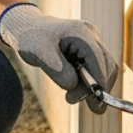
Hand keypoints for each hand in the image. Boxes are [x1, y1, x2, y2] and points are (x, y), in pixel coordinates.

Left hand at [0, 4, 120, 112]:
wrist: (26, 28)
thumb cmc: (31, 39)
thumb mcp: (38, 54)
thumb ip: (57, 71)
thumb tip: (74, 86)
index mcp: (80, 32)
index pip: (98, 60)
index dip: (99, 83)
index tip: (94, 104)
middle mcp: (91, 34)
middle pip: (107, 65)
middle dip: (98, 87)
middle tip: (83, 104)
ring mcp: (93, 40)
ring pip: (105, 68)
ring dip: (94, 85)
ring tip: (71, 96)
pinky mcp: (90, 47)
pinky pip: (97, 67)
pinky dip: (89, 80)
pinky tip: (74, 87)